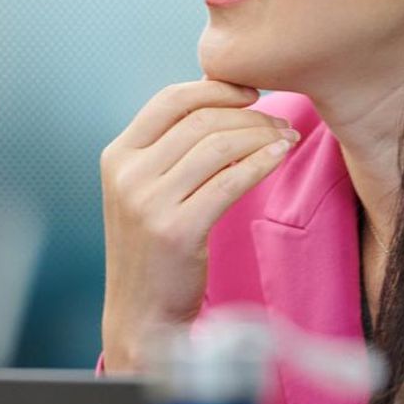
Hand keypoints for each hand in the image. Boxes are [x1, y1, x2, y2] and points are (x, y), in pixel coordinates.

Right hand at [98, 80, 295, 371]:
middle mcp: (128, 174)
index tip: (252, 92)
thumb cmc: (153, 248)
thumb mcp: (145, 190)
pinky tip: (280, 157)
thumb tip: (220, 98)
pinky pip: (231, 181)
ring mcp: (148, 202)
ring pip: (218, 146)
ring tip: (286, 138)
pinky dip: (261, 163)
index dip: (216, 88)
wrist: (141, 315)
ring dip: (260, 135)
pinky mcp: (177, 230)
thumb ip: (169, 149)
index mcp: (117, 156)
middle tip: (280, 120)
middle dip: (248, 113)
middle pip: (200, 120)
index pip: (170, 100)